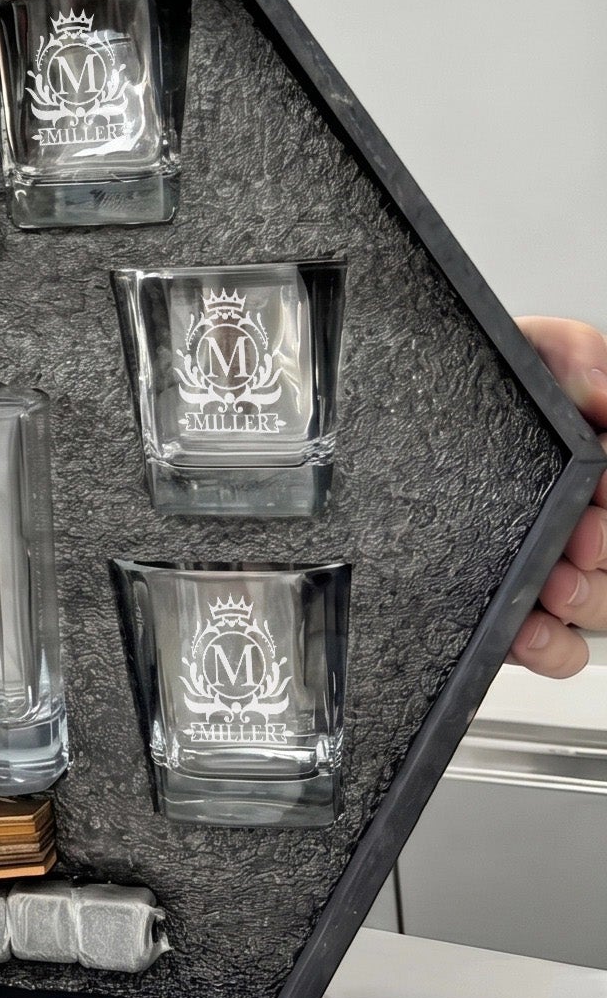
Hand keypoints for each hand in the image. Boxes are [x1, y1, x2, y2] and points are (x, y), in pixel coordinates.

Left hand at [512, 316, 606, 676]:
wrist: (410, 403)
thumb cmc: (484, 385)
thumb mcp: (533, 349)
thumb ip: (572, 354)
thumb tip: (602, 390)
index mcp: (601, 468)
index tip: (603, 485)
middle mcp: (589, 520)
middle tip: (582, 543)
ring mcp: (559, 565)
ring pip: (599, 607)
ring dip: (588, 602)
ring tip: (556, 588)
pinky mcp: (516, 601)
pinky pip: (556, 646)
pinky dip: (551, 648)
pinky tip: (525, 631)